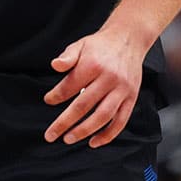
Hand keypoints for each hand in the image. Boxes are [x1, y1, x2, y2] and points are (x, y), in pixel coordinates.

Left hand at [42, 26, 146, 147]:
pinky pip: (120, 121)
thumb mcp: (81, 44)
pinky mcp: (131, 98)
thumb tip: (55, 65)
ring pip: (103, 116)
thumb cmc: (101, 45)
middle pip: (84, 105)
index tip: (48, 101)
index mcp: (93, 64)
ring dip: (84, 131)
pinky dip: (108, 135)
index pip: (70, 85)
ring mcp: (121, 90)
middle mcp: (108, 78)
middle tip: (51, 134)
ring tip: (69, 139)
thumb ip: (67, 57)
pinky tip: (94, 142)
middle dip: (65, 122)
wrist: (128, 39)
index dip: (57, 96)